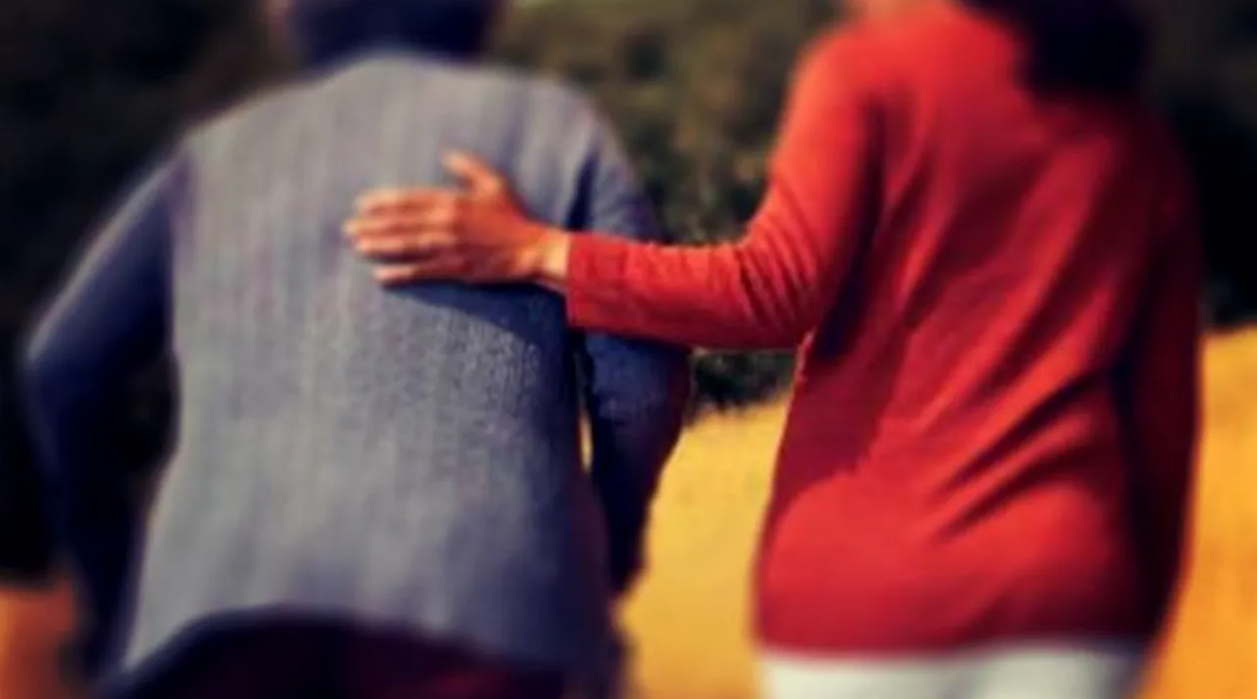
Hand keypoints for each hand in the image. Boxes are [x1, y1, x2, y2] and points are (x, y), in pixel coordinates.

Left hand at [345, 152, 568, 285]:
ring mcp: (451, 246)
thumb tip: (447, 153)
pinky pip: (424, 271)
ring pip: (407, 245)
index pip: (409, 199)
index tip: (361, 204)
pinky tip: (381, 277)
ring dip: (380, 245)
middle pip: (401, 222)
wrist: (534, 250)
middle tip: (347, 229)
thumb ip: (469, 167)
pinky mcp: (458, 269)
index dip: (383, 201)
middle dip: (372, 225)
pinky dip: (401, 274)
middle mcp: (447, 222)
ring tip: (358, 246)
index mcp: (453, 201)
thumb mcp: (495, 185)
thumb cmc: (514, 218)